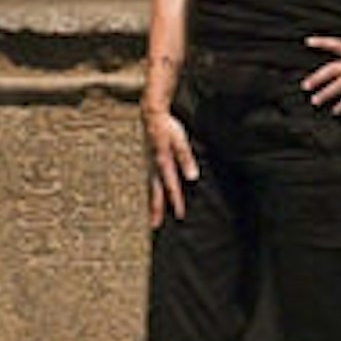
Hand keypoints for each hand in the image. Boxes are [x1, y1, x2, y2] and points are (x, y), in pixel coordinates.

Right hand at [141, 93, 195, 224]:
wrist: (150, 114)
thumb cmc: (167, 127)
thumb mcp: (180, 140)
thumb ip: (185, 158)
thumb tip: (192, 177)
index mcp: (162, 162)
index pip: (170, 185)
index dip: (175, 200)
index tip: (179, 215)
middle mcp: (152, 166)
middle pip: (154, 192)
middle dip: (155, 209)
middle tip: (155, 226)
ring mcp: (147, 165)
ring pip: (149, 189)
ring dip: (150, 204)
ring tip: (152, 219)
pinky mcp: (147, 163)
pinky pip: (148, 182)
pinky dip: (149, 194)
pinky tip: (151, 199)